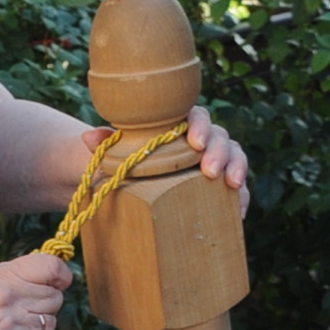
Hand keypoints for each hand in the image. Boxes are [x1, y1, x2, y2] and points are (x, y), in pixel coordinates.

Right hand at [0, 253, 70, 329]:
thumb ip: (11, 280)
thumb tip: (44, 279)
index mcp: (1, 277)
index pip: (51, 267)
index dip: (61, 276)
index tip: (60, 283)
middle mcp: (10, 298)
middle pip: (55, 299)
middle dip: (44, 306)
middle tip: (24, 313)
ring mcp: (12, 326)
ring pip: (49, 324)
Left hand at [80, 107, 249, 216]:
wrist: (130, 183)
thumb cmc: (126, 160)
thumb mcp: (114, 152)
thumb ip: (106, 142)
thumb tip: (89, 137)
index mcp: (180, 125)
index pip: (197, 116)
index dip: (201, 126)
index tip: (195, 143)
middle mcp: (203, 140)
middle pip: (221, 137)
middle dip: (220, 152)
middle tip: (211, 171)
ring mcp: (215, 162)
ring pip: (236, 156)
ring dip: (238, 168)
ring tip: (231, 185)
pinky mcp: (220, 185)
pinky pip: (238, 188)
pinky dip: (240, 198)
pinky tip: (238, 213)